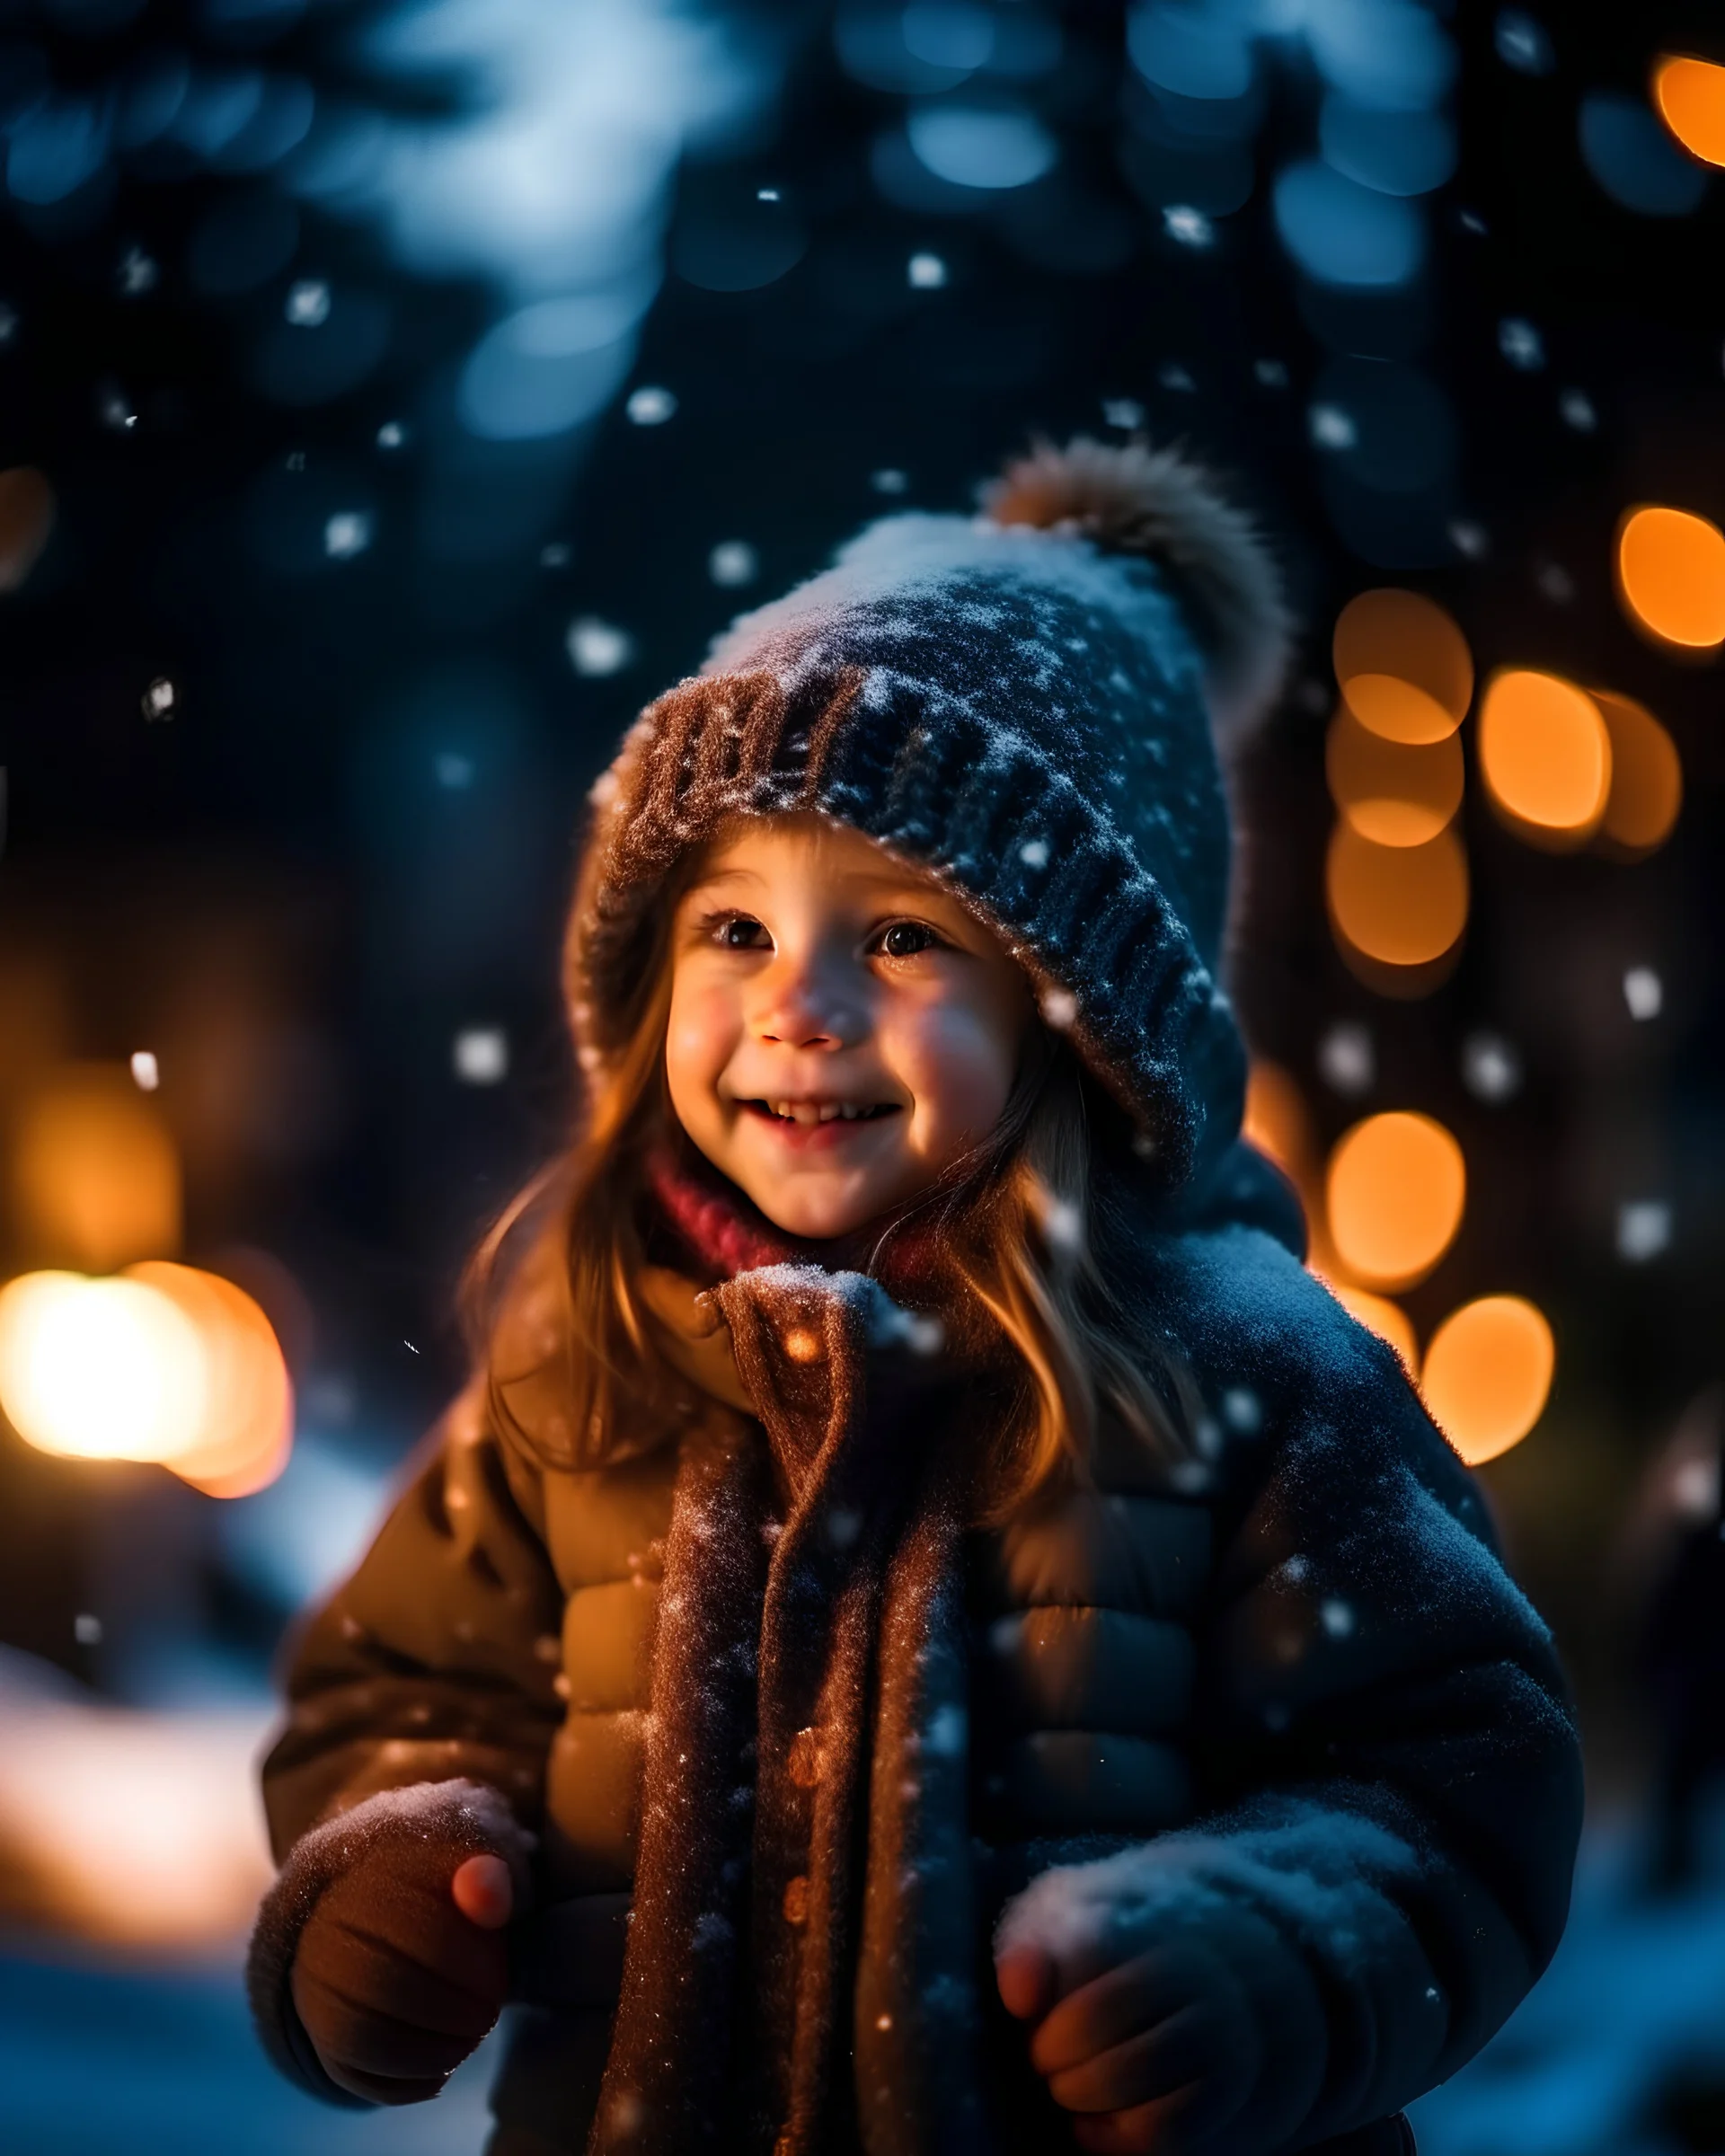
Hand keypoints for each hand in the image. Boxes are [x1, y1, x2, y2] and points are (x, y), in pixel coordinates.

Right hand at [291, 1844, 514, 2103]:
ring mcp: (315, 1977)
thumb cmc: (453, 1884)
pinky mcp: (318, 2025)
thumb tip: (485, 1895)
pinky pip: (349, 2070)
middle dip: (449, 2015)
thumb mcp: (480, 1864)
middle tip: (489, 2019)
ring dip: (428, 2055)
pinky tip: (440, 2070)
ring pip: (359, 2036)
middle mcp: (330, 1923)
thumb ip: (491, 1877)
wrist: (392, 1898)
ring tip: (468, 2044)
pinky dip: (403, 2082)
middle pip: (382, 1986)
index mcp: (373, 1870)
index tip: (500, 1982)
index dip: (468, 1968)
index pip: (416, 1928)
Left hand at [996, 1871, 1319, 2155]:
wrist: (1185, 1986)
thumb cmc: (1097, 1963)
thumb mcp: (1059, 1932)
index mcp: (1137, 1919)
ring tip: (1064, 2086)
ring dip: (1079, 2091)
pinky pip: (1163, 2127)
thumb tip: (1019, 1998)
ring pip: (1133, 2072)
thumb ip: (1028, 1953)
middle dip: (1051, 2049)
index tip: (1020, 2011)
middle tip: (1040, 2058)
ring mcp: (1212, 2027)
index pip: (1085, 1947)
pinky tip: (1088, 2125)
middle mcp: (1184, 1968)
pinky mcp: (1221, 2086)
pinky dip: (1112, 2137)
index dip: (1040, 1985)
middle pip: (1097, 2013)